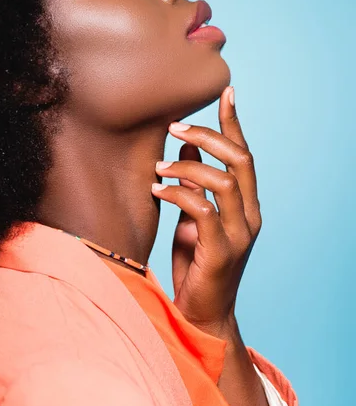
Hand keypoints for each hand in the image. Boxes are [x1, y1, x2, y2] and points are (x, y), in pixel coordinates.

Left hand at [152, 86, 261, 337]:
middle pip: (240, 160)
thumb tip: (185, 145)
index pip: (244, 155)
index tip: (225, 91)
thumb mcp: (193, 217)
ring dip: (187, 167)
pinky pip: (202, 210)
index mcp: (245, 205)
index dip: (235, 122)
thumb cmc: (196, 263)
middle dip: (208, 136)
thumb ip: (194, 183)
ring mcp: (238, 235)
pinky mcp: (220, 252)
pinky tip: (156, 190)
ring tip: (157, 167)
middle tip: (174, 126)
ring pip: (223, 182)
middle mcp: (249, 216)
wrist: (201, 314)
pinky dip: (178, 194)